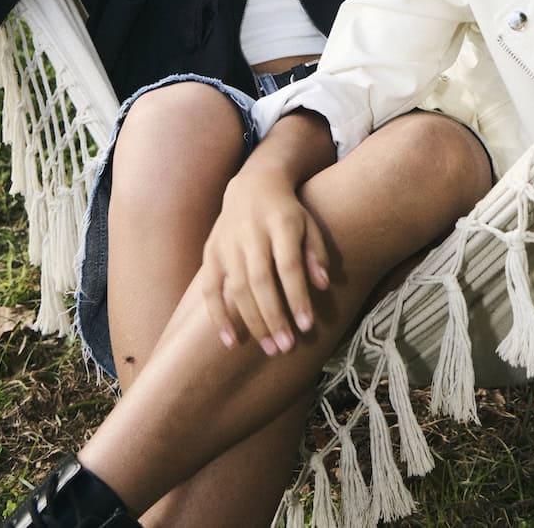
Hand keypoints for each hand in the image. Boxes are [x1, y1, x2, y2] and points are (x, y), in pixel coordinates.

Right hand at [200, 164, 330, 355]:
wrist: (254, 184)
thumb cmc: (288, 212)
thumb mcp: (309, 224)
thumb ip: (316, 253)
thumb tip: (323, 285)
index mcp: (280, 223)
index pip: (288, 265)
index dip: (297, 296)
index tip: (307, 326)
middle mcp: (251, 232)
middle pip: (260, 280)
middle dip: (274, 317)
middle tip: (287, 347)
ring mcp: (228, 242)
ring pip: (236, 288)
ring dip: (252, 322)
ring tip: (270, 348)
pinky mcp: (211, 252)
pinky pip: (210, 288)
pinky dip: (218, 316)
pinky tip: (231, 342)